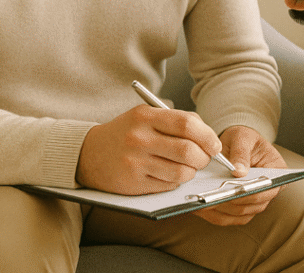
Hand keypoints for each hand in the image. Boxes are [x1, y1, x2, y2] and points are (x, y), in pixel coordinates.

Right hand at [76, 105, 222, 194]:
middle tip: (204, 159)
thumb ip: (176, 121)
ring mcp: (135, 162)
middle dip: (204, 158)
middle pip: (188, 151)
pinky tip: (171, 174)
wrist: (88, 153)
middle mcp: (139, 138)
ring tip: (188, 167)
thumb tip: (209, 137)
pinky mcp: (133, 183)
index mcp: (145, 116)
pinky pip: (168, 186)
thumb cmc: (126, 133)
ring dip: (192, 172)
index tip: (215, 145)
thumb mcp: (146, 116)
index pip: (187, 124)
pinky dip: (176, 182)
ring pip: (181, 172)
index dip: (208, 136)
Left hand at [195, 126, 287, 225]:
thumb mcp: (242, 137)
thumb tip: (239, 172)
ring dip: (220, 210)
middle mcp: (268, 191)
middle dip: (230, 202)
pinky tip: (199, 207)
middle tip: (211, 198)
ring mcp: (254, 203)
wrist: (234, 144)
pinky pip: (227, 218)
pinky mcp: (239, 209)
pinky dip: (213, 214)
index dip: (250, 192)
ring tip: (201, 202)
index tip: (232, 191)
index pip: (267, 188)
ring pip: (238, 215)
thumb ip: (241, 152)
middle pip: (251, 205)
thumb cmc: (242, 139)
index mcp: (277, 172)